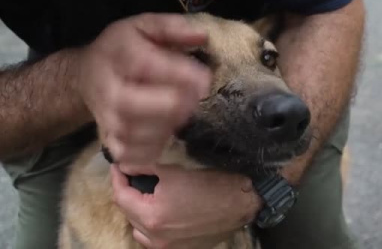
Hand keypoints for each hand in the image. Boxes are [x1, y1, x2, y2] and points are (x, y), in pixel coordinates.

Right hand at [74, 13, 211, 174]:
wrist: (87, 76)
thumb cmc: (122, 50)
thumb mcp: (144, 26)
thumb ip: (172, 28)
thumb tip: (202, 36)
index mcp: (118, 55)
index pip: (144, 65)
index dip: (178, 74)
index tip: (205, 80)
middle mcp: (108, 89)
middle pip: (133, 105)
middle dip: (170, 105)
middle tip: (195, 101)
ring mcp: (108, 119)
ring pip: (134, 134)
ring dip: (166, 129)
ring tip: (182, 117)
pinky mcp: (111, 141)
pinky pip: (132, 156)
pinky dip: (152, 153)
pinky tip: (166, 138)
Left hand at [110, 165, 261, 248]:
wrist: (240, 203)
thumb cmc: (210, 185)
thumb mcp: (174, 171)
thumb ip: (145, 168)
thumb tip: (126, 164)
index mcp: (151, 216)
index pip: (121, 196)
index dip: (117, 178)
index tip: (118, 166)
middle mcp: (155, 237)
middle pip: (127, 213)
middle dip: (127, 193)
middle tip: (132, 176)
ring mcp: (167, 247)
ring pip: (139, 229)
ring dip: (136, 212)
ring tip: (145, 195)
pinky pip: (154, 239)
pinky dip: (150, 225)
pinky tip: (160, 212)